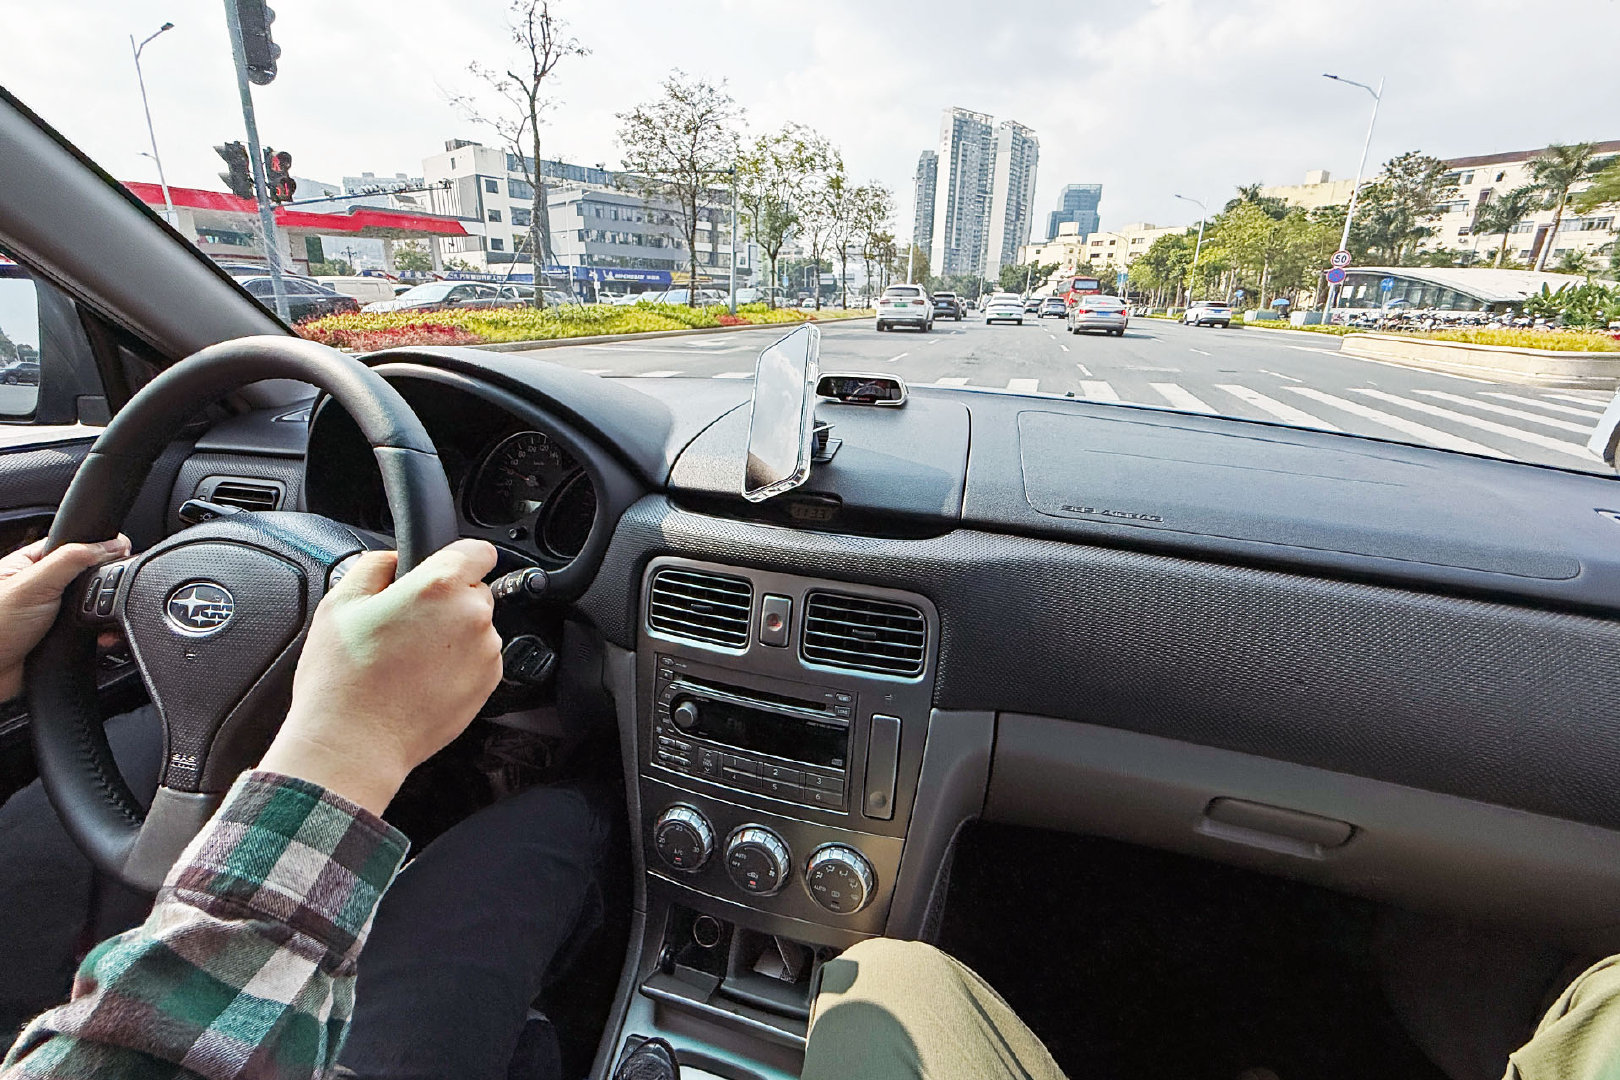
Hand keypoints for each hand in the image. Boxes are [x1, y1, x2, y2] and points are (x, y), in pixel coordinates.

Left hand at [0, 535, 131, 702]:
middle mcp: (45, 588)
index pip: (75, 544)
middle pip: (92, 577)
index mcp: (32, 565)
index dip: (100, 547)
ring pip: (97, 608)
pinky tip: (100, 640)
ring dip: (104, 616)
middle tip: (99, 595)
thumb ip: (71, 560)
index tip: (122, 552)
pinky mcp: (66, 640)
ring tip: (95, 623)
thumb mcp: (32, 584)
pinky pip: (98, 635)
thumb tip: (111, 545)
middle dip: (104, 588)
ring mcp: (56, 616)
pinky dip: (105, 638)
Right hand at [259, 539, 503, 814]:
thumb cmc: (342, 679)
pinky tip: (420, 679)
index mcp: (439, 586)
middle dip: (446, 600)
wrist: (353, 743)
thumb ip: (374, 565)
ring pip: (475, 627)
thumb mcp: (340, 603)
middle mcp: (472, 616)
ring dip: (452, 634)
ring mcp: (485, 653)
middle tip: (405, 624)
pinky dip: (457, 664)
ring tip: (408, 658)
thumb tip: (392, 558)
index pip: (477, 550)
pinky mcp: (488, 684)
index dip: (458, 556)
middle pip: (473, 590)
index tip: (446, 566)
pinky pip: (478, 660)